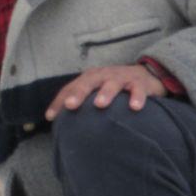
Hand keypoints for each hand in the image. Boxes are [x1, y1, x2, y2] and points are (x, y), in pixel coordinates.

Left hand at [45, 64, 165, 120]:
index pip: (70, 88)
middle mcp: (102, 76)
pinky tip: (134, 107)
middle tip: (70, 105)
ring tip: (100, 105)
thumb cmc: (111, 87)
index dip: (59, 101)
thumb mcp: (93, 92)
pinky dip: (137, 97)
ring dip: (106, 93)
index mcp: (88, 79)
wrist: (144, 75)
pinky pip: (138, 90)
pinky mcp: (140, 83)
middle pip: (88, 82)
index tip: (51, 117)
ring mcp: (121, 78)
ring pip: (112, 84)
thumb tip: (53, 120)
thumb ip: (77, 104)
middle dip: (78, 93)